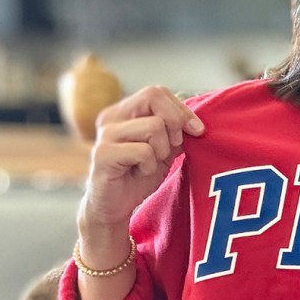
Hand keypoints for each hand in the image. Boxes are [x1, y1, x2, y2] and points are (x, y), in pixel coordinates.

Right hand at [80, 85, 204, 234]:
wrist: (115, 207)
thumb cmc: (139, 175)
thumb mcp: (166, 149)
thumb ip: (178, 131)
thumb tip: (197, 123)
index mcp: (124, 111)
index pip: (158, 92)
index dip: (182, 110)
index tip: (197, 131)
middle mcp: (111, 117)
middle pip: (153, 97)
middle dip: (174, 124)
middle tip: (170, 149)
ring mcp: (105, 134)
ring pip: (154, 126)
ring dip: (162, 151)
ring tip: (149, 164)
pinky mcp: (102, 154)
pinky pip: (144, 151)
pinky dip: (150, 166)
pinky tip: (140, 173)